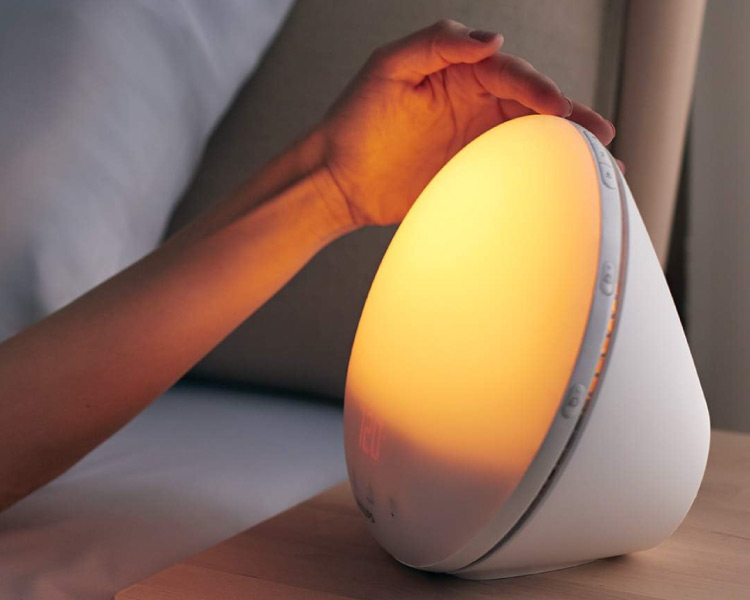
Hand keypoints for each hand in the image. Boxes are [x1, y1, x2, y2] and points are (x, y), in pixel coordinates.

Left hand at [317, 19, 616, 225]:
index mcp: (462, 73)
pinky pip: (513, 173)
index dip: (538, 90)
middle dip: (570, 119)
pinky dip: (542, 178)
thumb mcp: (389, 67)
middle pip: (534, 107)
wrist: (338, 178)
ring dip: (567, 150)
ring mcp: (476, 141)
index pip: (512, 76)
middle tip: (601, 136)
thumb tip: (493, 40)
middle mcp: (476, 104)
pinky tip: (568, 188)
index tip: (559, 110)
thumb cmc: (356, 119)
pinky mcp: (472, 175)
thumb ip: (438, 43)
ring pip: (531, 140)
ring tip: (605, 164)